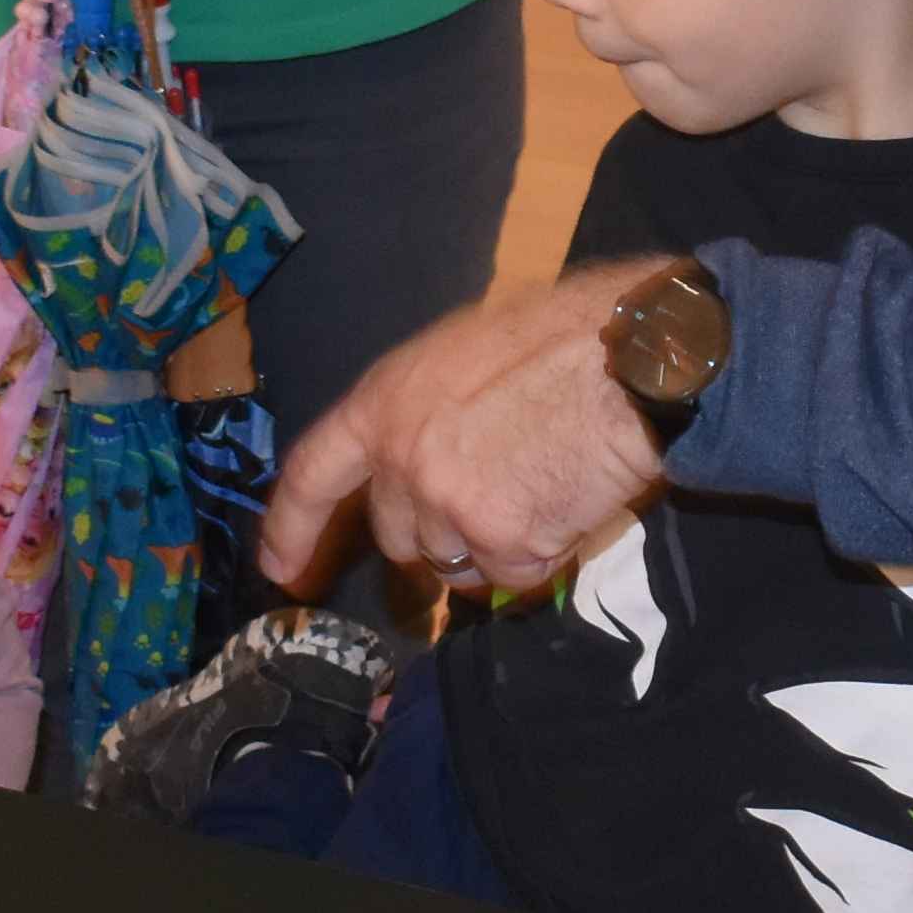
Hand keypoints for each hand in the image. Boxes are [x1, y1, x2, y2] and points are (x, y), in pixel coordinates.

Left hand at [261, 264, 668, 600]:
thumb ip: (428, 411)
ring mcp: (448, 507)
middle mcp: (402, 460)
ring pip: (456, 565)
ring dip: (495, 546)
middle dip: (440, 531)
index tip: (282, 570)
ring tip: (546, 487)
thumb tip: (435, 454)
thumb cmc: (564, 334)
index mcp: (383, 402)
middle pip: (398, 535)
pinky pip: (512, 579)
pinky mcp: (501, 543)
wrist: (631, 358)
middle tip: (499, 496)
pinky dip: (542, 556)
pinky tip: (569, 506)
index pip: (313, 475)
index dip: (292, 527)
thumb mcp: (466, 352)